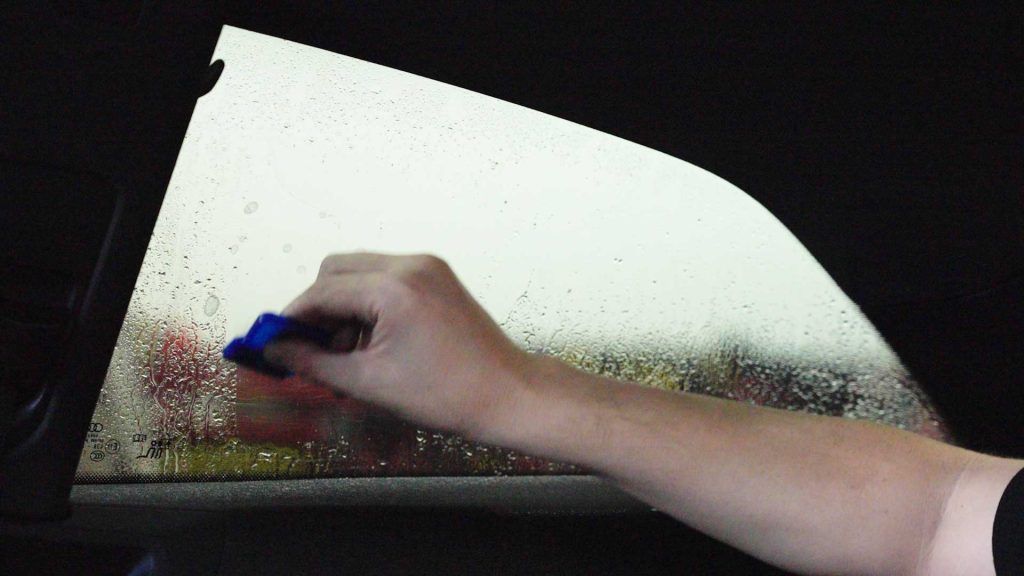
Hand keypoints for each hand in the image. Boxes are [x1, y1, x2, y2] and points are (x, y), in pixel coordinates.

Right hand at [265, 253, 535, 437]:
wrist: (507, 394)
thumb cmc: (447, 394)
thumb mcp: (368, 383)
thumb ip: (313, 363)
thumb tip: (275, 351)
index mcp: (394, 287)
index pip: (322, 291)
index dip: (291, 319)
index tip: (274, 342)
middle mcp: (411, 265)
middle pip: (336, 271)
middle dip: (317, 310)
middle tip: (312, 352)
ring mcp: (428, 267)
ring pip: (360, 273)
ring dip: (343, 308)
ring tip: (347, 356)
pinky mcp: (438, 277)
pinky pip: (386, 279)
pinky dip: (369, 305)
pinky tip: (371, 343)